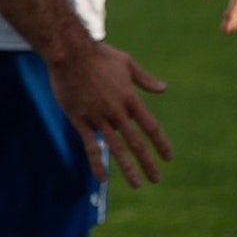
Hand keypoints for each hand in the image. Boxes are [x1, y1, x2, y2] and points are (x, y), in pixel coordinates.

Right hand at [47, 41, 170, 186]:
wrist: (68, 52)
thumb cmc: (97, 54)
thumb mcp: (125, 62)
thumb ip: (144, 78)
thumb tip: (163, 88)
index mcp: (129, 98)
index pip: (150, 126)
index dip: (160, 143)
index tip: (168, 157)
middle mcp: (116, 111)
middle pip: (136, 142)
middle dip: (147, 162)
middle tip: (156, 179)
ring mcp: (97, 116)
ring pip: (116, 147)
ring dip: (127, 167)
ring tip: (137, 184)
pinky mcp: (79, 118)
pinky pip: (89, 145)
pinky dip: (96, 162)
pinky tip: (101, 177)